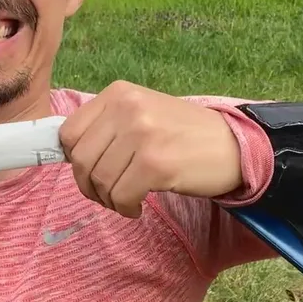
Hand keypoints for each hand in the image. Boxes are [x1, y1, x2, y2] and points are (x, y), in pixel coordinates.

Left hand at [58, 81, 243, 217]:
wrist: (234, 146)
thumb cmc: (184, 135)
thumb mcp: (142, 114)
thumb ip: (107, 126)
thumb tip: (68, 152)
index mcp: (118, 93)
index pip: (69, 132)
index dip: (73, 159)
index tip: (90, 172)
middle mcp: (127, 107)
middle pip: (80, 159)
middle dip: (89, 185)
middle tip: (109, 194)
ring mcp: (141, 134)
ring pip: (99, 180)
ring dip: (109, 199)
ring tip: (128, 200)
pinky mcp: (155, 163)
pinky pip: (121, 196)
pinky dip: (125, 208)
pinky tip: (138, 207)